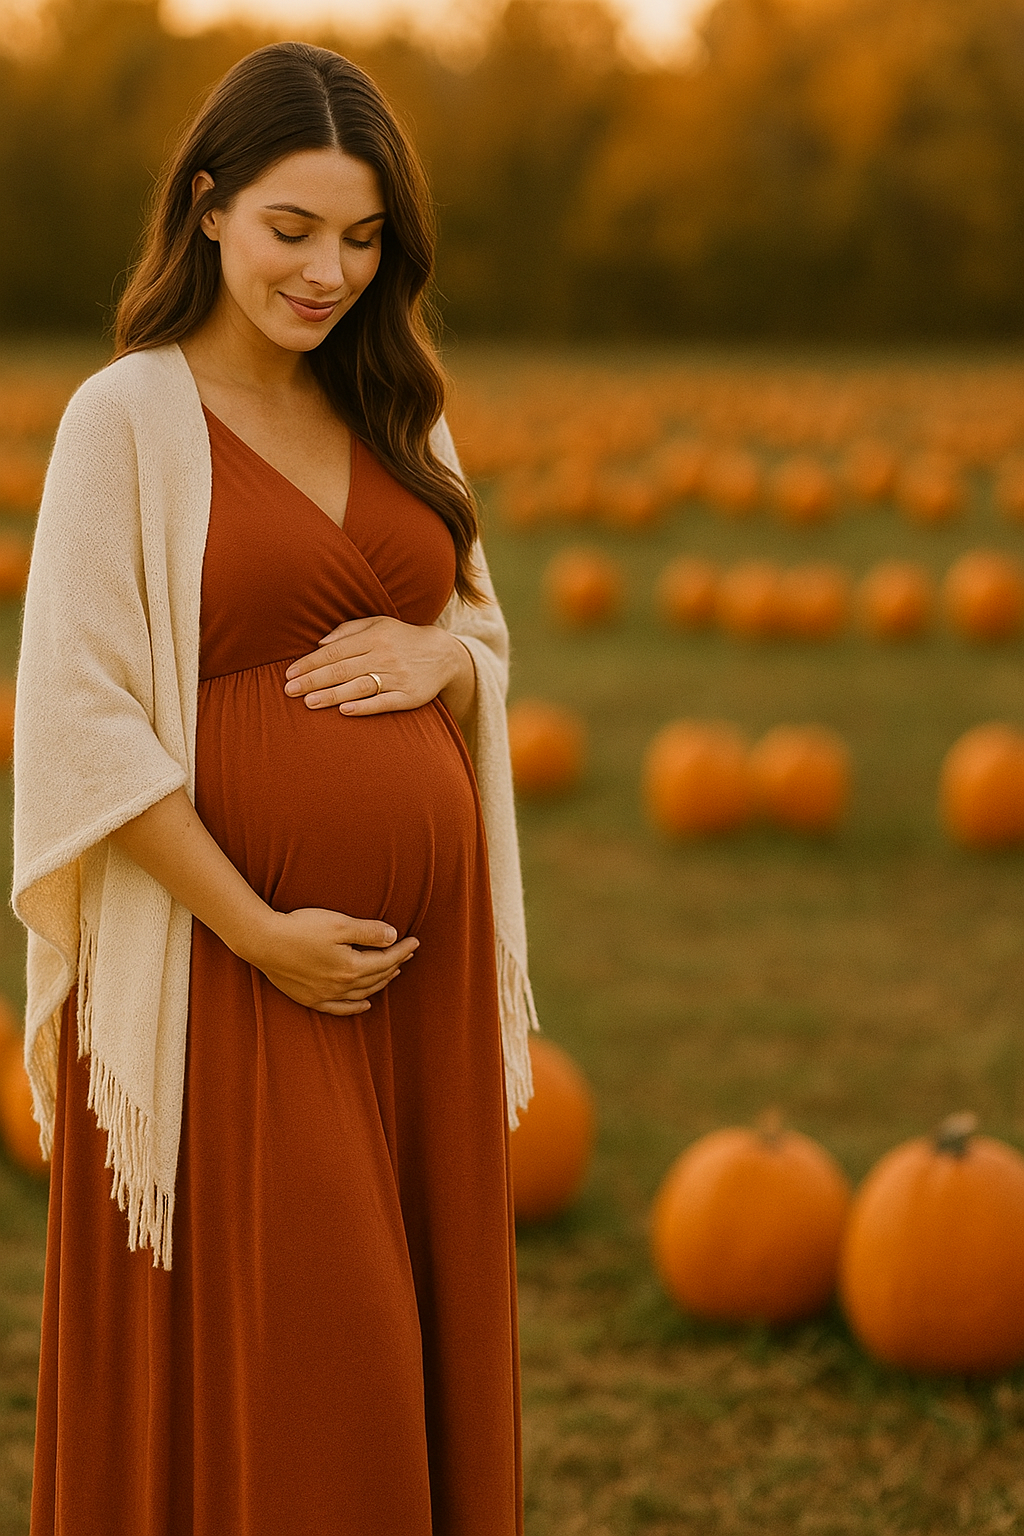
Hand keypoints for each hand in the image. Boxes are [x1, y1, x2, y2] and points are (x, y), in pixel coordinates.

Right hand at [248, 907, 418, 1015]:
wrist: (263, 942)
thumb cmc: (300, 929)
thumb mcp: (339, 924)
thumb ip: (369, 932)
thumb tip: (393, 937)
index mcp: (351, 967)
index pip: (386, 960)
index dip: (402, 950)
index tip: (415, 941)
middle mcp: (342, 986)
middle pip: (377, 977)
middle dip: (395, 964)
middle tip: (407, 953)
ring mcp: (325, 995)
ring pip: (362, 993)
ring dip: (380, 983)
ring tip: (393, 972)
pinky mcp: (310, 998)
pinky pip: (340, 1008)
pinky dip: (356, 1007)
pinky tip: (366, 1004)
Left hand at [283, 615, 474, 718]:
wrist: (445, 654)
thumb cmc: (402, 639)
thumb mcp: (379, 624)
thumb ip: (349, 630)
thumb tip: (319, 644)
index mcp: (374, 637)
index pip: (335, 650)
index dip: (311, 663)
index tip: (290, 674)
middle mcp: (384, 655)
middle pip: (342, 668)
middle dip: (313, 680)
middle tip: (289, 691)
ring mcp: (397, 677)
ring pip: (359, 686)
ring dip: (333, 694)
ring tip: (309, 702)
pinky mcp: (409, 696)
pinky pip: (384, 702)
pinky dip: (365, 706)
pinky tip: (346, 711)